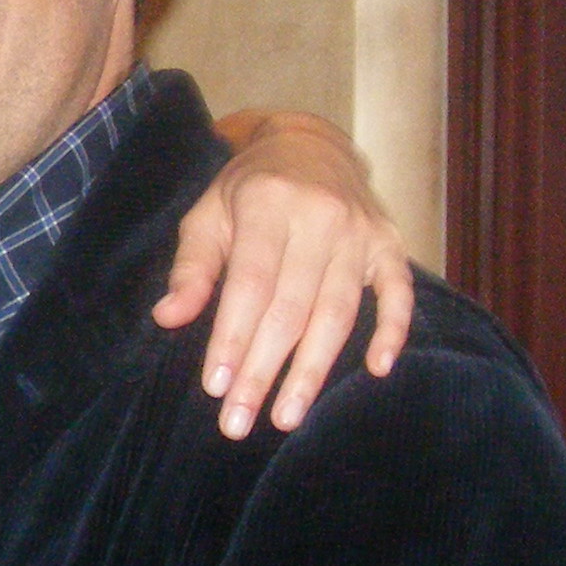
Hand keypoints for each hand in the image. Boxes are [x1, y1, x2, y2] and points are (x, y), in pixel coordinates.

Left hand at [157, 112, 414, 438]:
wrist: (311, 144)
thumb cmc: (248, 189)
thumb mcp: (208, 214)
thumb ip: (192, 268)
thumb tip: (168, 317)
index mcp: (269, 203)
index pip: (250, 285)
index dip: (233, 338)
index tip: (216, 387)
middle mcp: (322, 217)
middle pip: (292, 308)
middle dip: (264, 371)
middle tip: (239, 422)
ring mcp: (362, 231)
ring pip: (339, 312)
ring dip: (313, 369)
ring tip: (287, 416)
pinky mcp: (390, 243)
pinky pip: (398, 293)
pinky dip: (392, 332)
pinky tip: (376, 370)